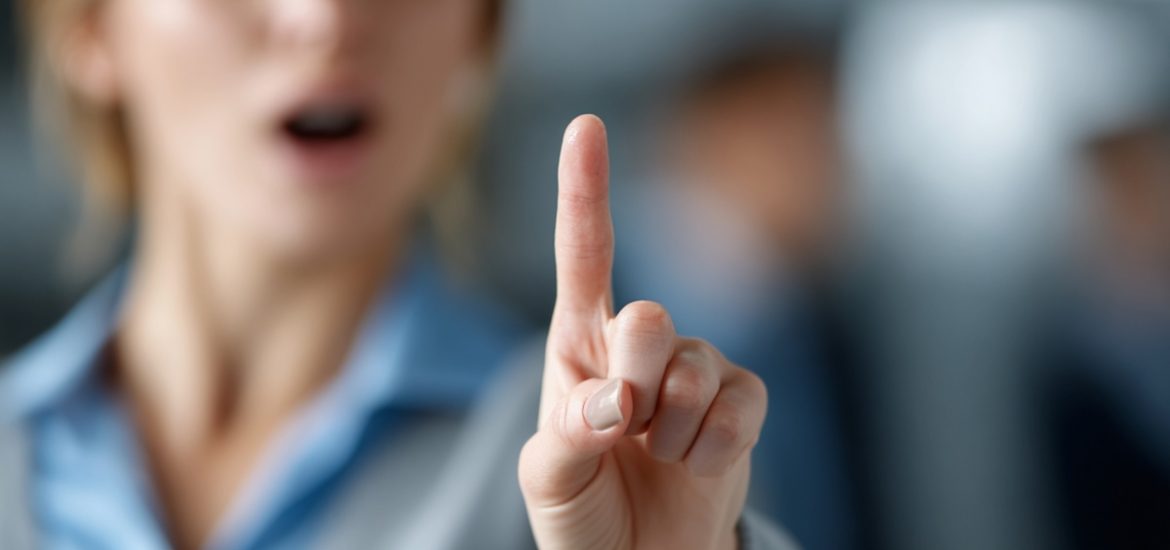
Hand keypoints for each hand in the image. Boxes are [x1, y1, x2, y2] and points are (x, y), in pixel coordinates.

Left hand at [519, 115, 768, 549]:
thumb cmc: (583, 513)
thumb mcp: (549, 481)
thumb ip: (566, 437)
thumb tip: (613, 402)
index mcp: (579, 347)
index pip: (584, 258)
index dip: (585, 191)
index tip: (586, 126)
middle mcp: (637, 347)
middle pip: (647, 318)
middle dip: (634, 380)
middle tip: (623, 427)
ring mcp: (693, 372)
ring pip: (694, 369)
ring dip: (670, 430)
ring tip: (654, 457)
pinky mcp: (739, 405)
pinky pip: (740, 406)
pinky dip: (712, 448)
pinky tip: (693, 465)